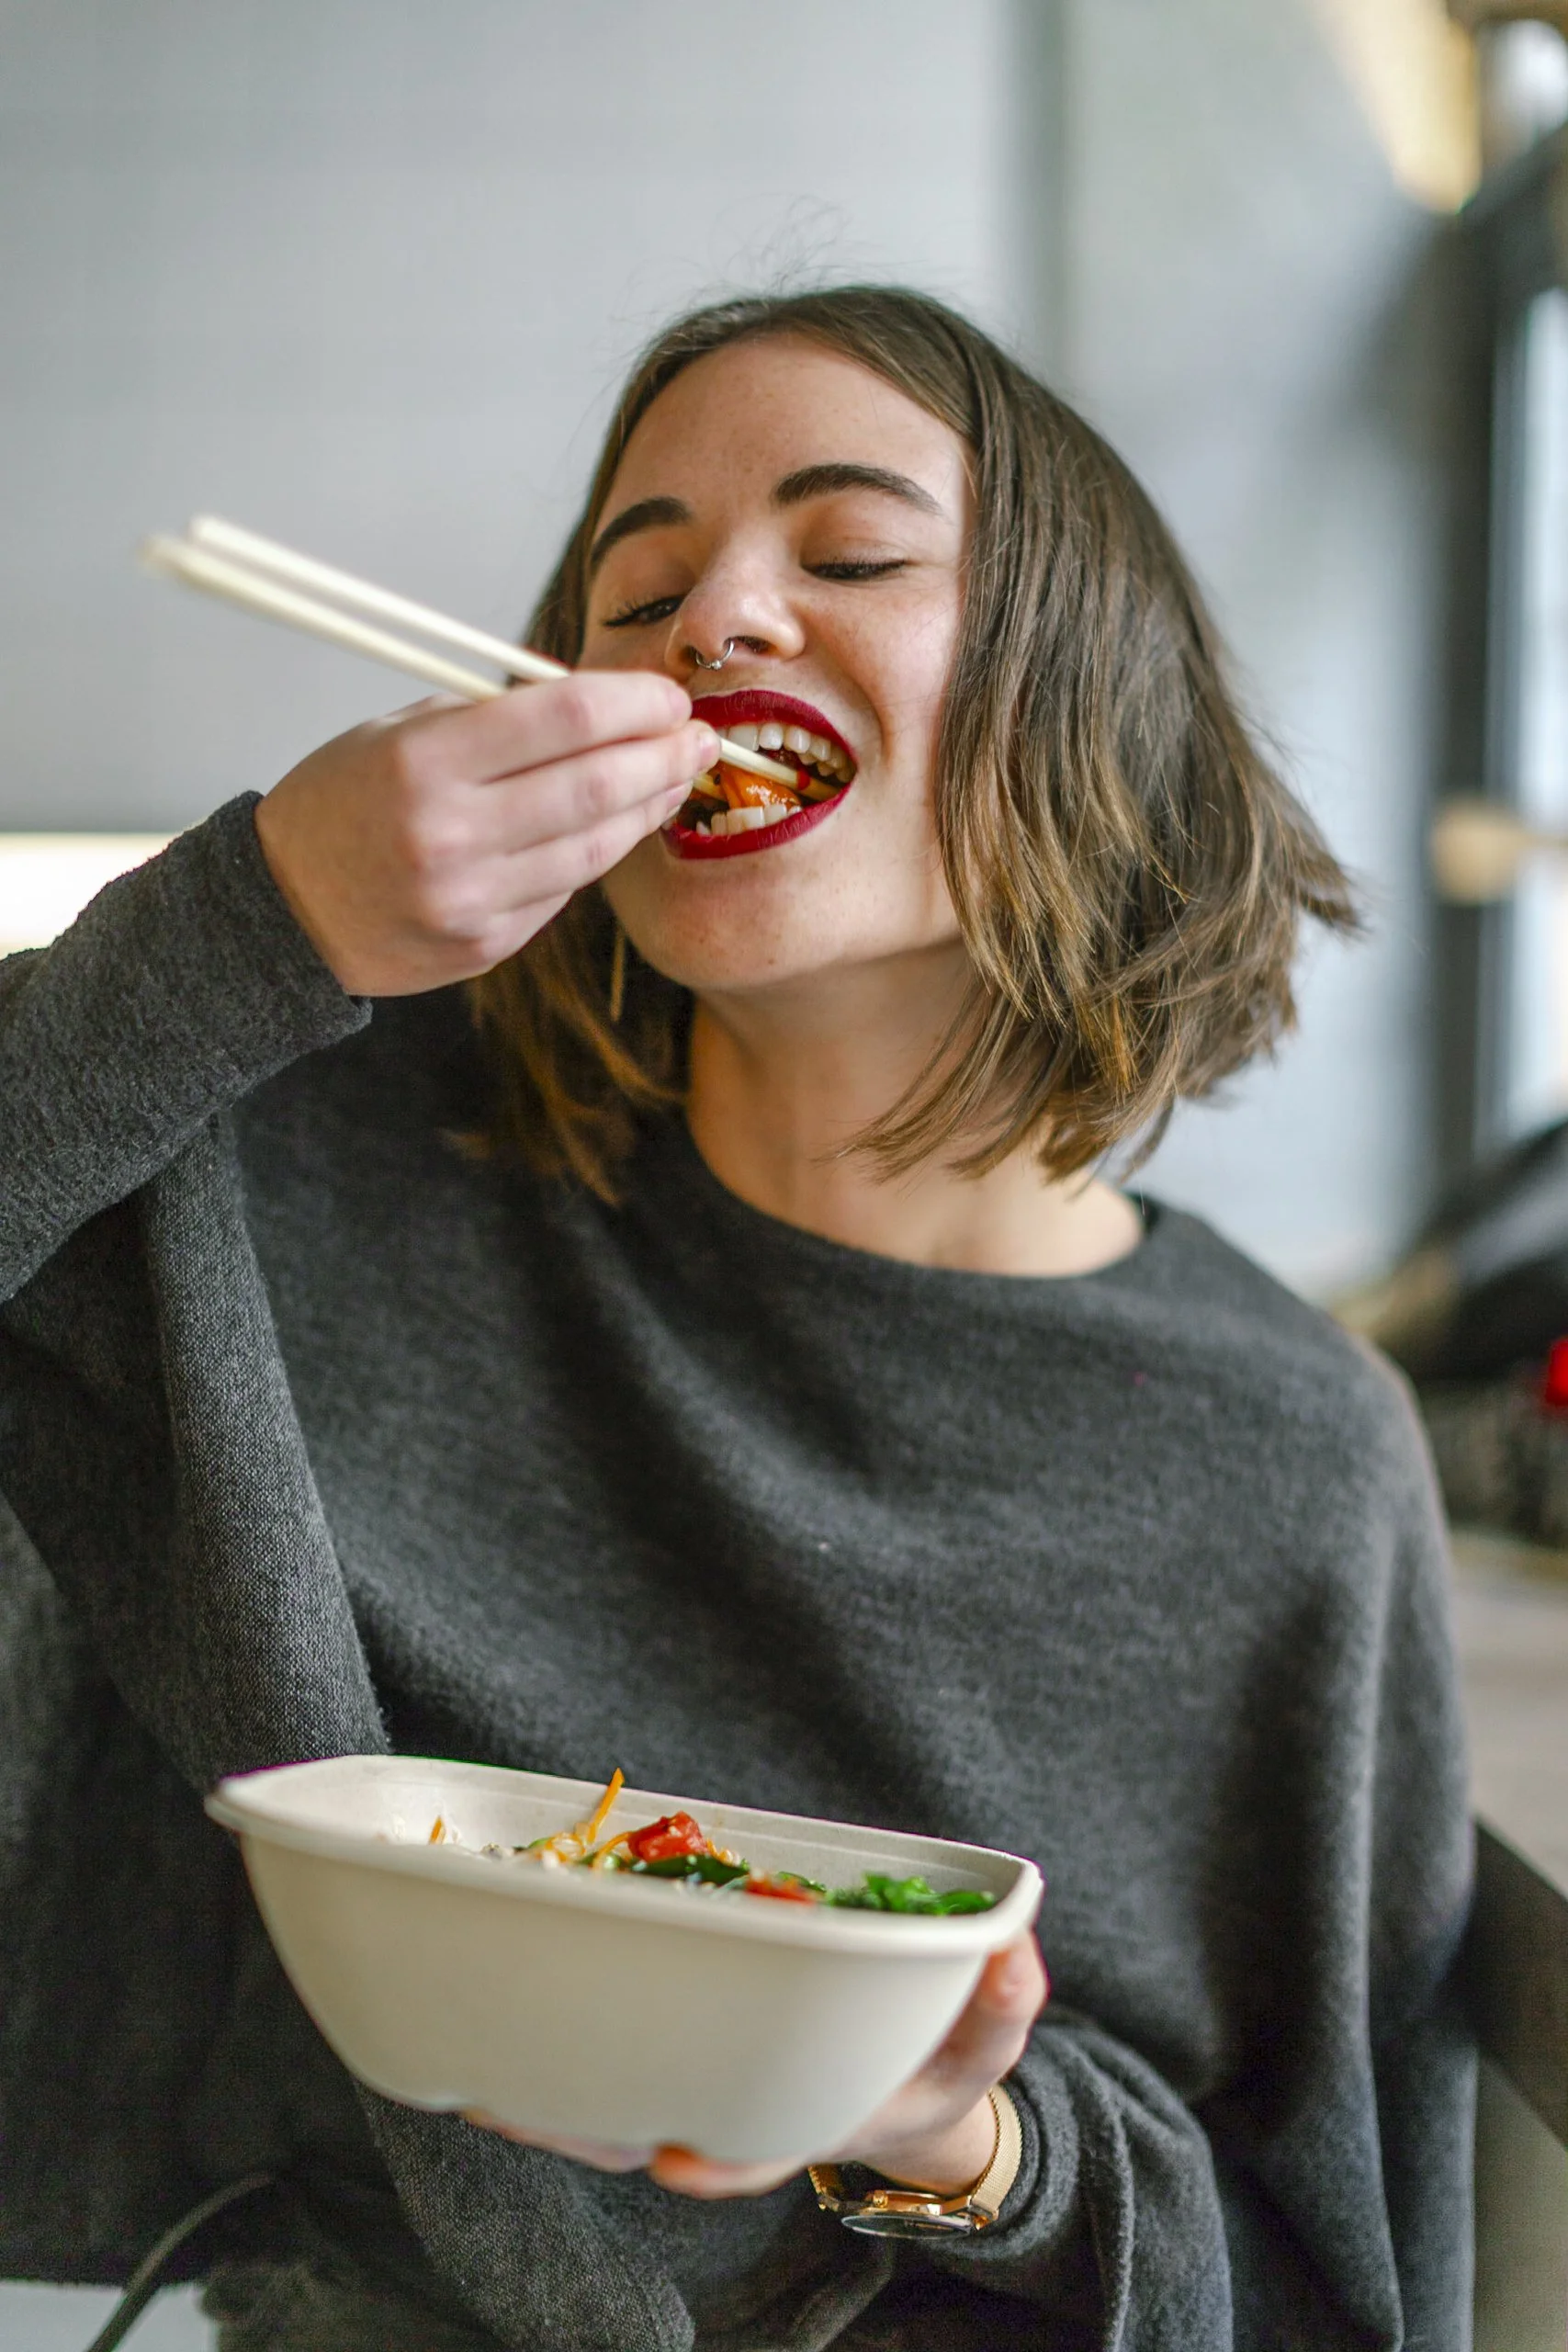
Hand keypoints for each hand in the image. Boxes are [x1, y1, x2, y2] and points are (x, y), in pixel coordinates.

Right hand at [253, 673, 717, 996]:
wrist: (285, 908)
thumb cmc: (348, 800)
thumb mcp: (401, 732)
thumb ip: (496, 718)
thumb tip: (606, 704)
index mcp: (425, 761)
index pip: (566, 717)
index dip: (635, 702)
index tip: (669, 695)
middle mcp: (449, 833)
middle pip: (596, 785)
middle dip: (663, 755)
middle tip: (700, 736)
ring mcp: (470, 899)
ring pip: (594, 846)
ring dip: (648, 806)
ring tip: (676, 777)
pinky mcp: (484, 945)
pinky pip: (564, 890)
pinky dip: (597, 851)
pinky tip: (619, 824)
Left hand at [465, 1935, 1047, 2201]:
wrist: (895, 2078)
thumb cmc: (931, 2053)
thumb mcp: (980, 2039)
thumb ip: (996, 2003)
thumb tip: (1011, 1953)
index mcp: (811, 2115)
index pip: (755, 2151)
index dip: (714, 2163)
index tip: (671, 2160)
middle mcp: (740, 2115)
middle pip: (643, 2136)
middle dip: (580, 2130)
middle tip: (508, 2107)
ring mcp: (698, 2089)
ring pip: (606, 2111)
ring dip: (539, 2099)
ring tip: (467, 2074)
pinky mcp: (669, 2052)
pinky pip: (599, 2062)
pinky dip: (543, 2049)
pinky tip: (483, 2021)